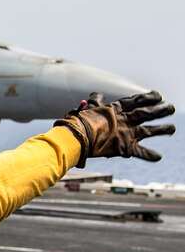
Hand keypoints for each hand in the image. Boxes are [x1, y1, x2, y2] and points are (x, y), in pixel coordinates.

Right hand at [54, 90, 175, 167]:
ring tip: (172, 129)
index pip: (137, 100)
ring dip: (162, 129)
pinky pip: (140, 152)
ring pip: (149, 131)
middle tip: (171, 108)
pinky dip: (149, 155)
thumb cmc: (80, 122)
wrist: (78, 137)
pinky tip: (159, 157)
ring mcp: (127, 134)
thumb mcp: (89, 108)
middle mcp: (125, 120)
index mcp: (117, 109)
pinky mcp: (124, 147)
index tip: (159, 95)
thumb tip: (97, 94)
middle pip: (147, 113)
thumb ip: (96, 101)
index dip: (149, 97)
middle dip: (161, 110)